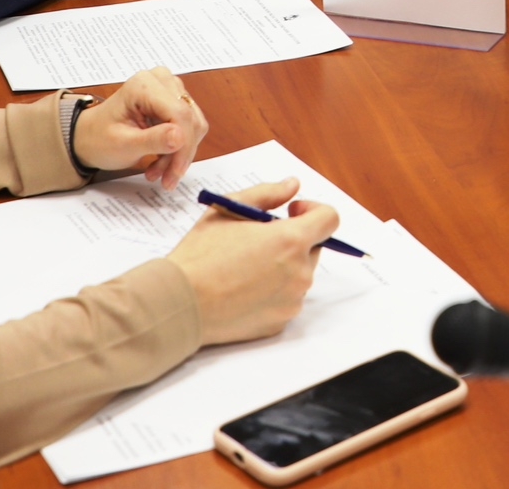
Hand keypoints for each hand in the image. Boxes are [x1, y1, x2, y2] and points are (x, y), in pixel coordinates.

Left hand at [73, 69, 207, 188]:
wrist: (89, 137)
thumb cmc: (99, 138)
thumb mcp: (123, 145)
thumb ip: (152, 140)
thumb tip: (180, 137)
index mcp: (144, 85)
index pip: (179, 113)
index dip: (184, 145)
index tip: (176, 172)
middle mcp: (160, 80)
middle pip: (189, 119)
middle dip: (181, 153)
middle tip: (167, 178)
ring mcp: (169, 88)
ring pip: (193, 124)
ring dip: (180, 153)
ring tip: (158, 171)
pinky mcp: (174, 100)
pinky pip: (189, 126)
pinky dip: (178, 148)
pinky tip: (160, 161)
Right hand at [165, 178, 341, 344]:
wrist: (180, 303)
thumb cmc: (200, 255)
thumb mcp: (229, 209)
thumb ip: (267, 193)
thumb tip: (292, 186)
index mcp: (290, 240)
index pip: (329, 219)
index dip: (313, 210)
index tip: (290, 212)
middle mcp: (299, 272)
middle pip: (314, 247)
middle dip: (293, 239)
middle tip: (258, 240)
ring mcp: (292, 300)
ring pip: (299, 273)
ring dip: (283, 265)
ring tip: (245, 266)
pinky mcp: (281, 322)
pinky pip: (287, 298)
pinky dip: (273, 290)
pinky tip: (243, 288)